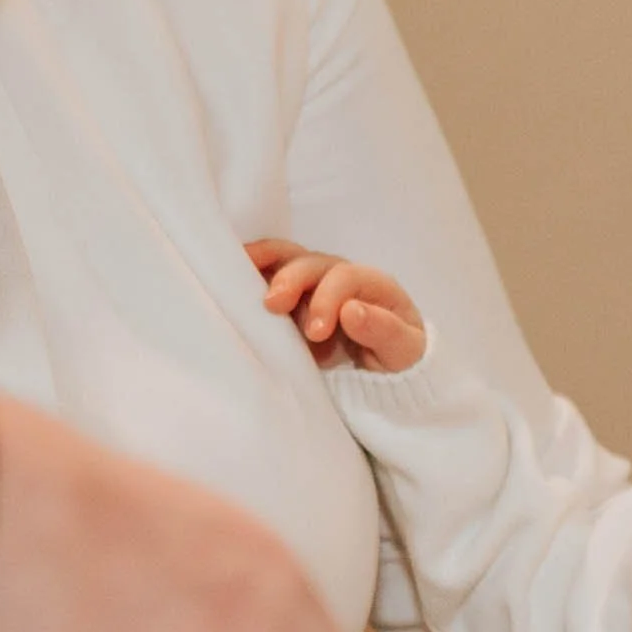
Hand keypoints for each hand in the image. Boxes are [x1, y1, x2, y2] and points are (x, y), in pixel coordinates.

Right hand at [246, 238, 428, 372]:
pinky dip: (249, 273)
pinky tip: (227, 280)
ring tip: (235, 278)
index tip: (316, 332)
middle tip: (272, 305)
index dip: (326, 299)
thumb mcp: (404, 351)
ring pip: (285, 260)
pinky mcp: (293, 296)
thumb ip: (384, 331)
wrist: (388, 372)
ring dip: (260, 266)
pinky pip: (268, 274)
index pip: (344, 278)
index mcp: (372, 284)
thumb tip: (351, 310)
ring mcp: (314, 283)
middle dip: (289, 279)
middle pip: (311, 263)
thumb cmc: (399, 357)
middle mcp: (340, 275)